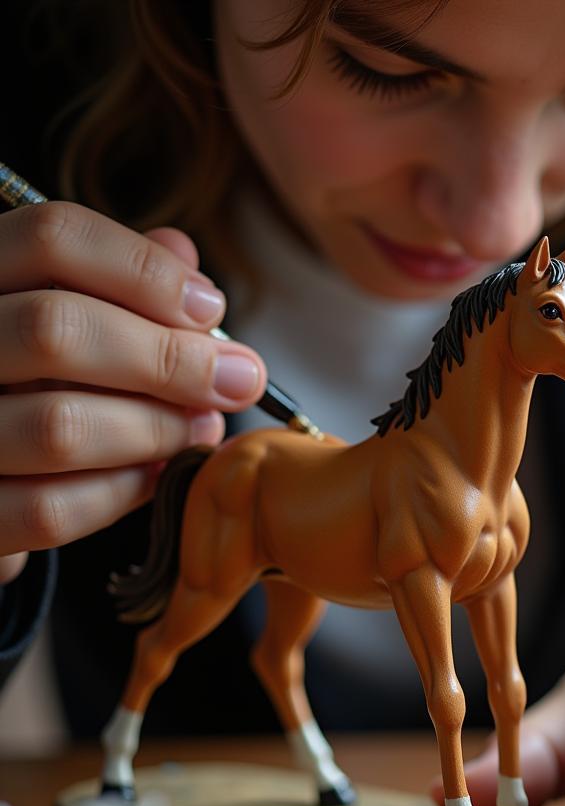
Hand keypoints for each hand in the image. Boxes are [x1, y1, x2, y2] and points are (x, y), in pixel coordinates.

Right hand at [0, 202, 266, 581]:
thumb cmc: (29, 381)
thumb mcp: (64, 313)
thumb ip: (116, 282)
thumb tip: (184, 256)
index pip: (54, 237)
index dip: (147, 271)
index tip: (209, 308)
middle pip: (58, 329)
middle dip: (171, 359)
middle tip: (236, 380)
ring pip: (60, 427)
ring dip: (158, 430)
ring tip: (203, 427)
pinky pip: (51, 508)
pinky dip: (124, 491)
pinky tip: (159, 472)